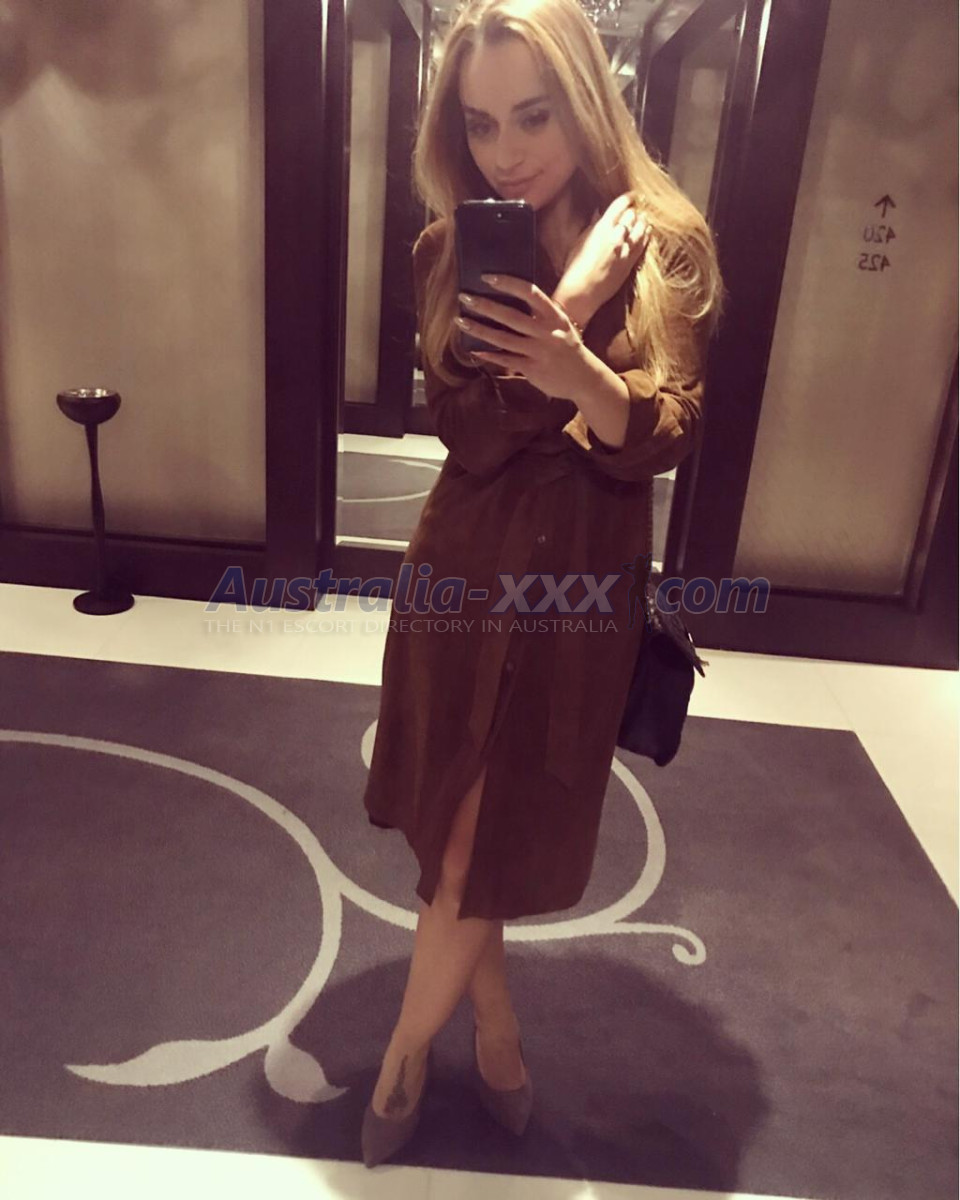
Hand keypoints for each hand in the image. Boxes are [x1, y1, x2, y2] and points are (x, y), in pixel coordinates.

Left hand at [454, 275, 593, 400]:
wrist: (585, 378)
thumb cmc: (568, 348)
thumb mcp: (561, 326)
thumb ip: (541, 314)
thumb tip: (512, 300)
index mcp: (554, 316)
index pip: (529, 293)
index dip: (507, 283)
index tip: (487, 278)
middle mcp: (546, 332)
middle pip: (511, 316)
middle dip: (485, 306)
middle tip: (464, 298)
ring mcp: (539, 351)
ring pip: (503, 339)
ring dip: (480, 330)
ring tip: (461, 322)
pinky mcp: (533, 369)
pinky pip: (506, 360)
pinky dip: (489, 355)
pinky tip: (474, 350)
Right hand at [557, 192, 652, 314]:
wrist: (581, 292)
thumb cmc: (574, 267)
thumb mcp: (579, 242)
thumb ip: (591, 226)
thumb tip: (599, 214)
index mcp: (602, 227)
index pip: (620, 206)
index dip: (629, 198)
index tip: (633, 195)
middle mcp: (617, 236)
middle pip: (632, 216)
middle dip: (634, 211)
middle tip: (637, 207)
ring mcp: (625, 250)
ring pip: (640, 230)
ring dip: (643, 222)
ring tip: (644, 218)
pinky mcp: (630, 264)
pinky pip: (642, 246)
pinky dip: (645, 236)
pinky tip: (647, 232)